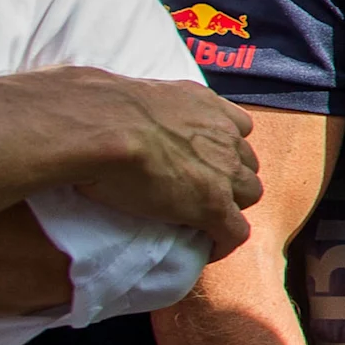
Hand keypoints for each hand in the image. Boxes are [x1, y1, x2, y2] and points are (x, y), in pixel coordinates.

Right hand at [65, 72, 260, 257]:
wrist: (101, 127)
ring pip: (249, 193)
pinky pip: (236, 231)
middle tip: (202, 190)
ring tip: (204, 218)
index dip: (223, 147)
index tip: (204, 160)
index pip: (234, 126)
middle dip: (230, 176)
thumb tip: (102, 101)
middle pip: (245, 161)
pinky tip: (209, 248)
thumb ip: (135, 102)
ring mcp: (223, 170)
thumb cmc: (96, 109)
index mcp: (204, 104)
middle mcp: (222, 134)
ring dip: (232, 205)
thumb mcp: (128, 95)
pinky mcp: (214, 205)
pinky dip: (225, 241)